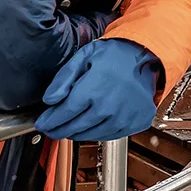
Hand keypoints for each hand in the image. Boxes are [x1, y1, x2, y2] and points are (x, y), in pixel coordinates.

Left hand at [34, 38, 160, 141]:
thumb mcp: (85, 56)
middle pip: (75, 128)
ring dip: (77, 133)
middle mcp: (109, 107)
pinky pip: (110, 135)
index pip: (64, 113)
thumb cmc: (117, 54)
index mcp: (94, 89)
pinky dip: (97, 133)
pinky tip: (91, 125)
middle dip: (59, 130)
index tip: (42, 123)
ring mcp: (124, 117)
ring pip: (91, 134)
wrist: (148, 57)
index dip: (50, 121)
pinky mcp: (135, 123)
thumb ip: (64, 78)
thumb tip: (49, 99)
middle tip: (51, 129)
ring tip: (69, 128)